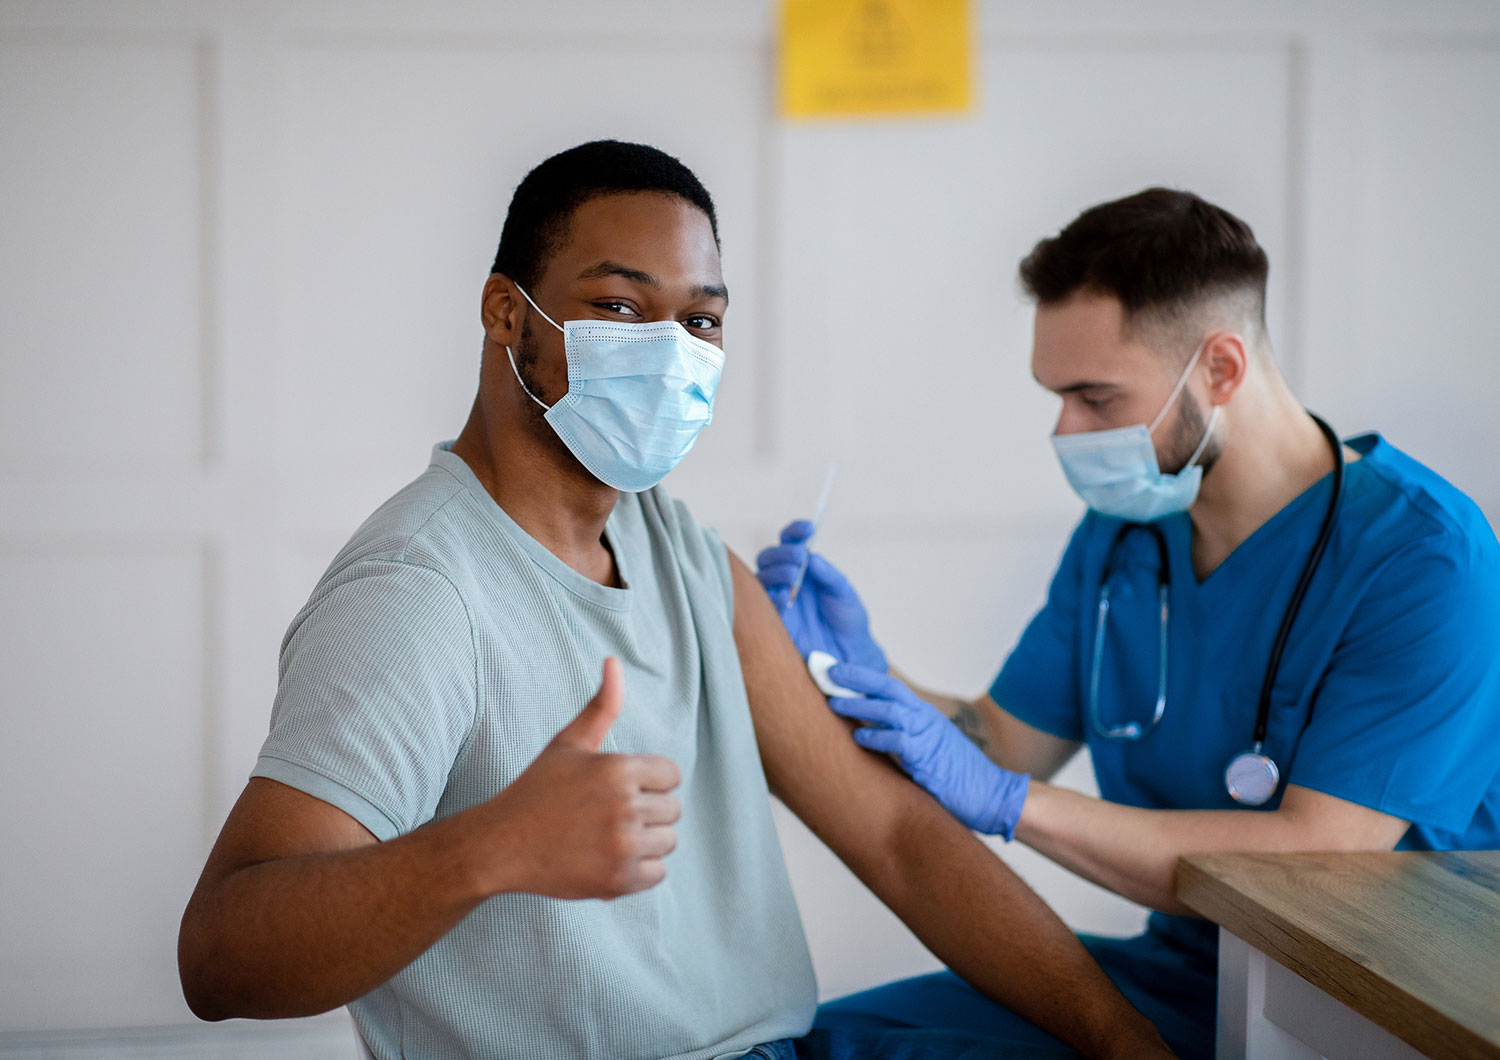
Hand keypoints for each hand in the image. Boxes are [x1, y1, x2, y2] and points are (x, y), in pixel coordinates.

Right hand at [485, 658, 681, 899]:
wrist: (501, 845)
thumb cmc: (537, 790)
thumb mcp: (568, 744)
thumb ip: (601, 706)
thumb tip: (614, 660)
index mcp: (618, 769)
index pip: (671, 774)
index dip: (648, 781)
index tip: (619, 790)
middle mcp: (624, 806)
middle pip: (673, 809)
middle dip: (647, 811)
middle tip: (608, 816)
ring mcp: (622, 846)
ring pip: (668, 841)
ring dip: (645, 842)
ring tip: (608, 837)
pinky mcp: (619, 881)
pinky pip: (657, 873)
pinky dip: (638, 871)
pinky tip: (608, 859)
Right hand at [755, 519, 886, 671]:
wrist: (850, 653)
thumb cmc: (848, 618)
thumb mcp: (844, 593)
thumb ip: (829, 575)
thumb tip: (812, 557)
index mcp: (804, 567)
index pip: (791, 542)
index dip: (795, 532)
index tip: (809, 528)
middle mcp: (787, 580)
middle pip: (769, 557)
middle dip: (782, 553)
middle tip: (799, 557)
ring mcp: (778, 599)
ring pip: (762, 577)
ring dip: (776, 571)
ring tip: (793, 575)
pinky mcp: (774, 621)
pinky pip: (762, 605)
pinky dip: (771, 597)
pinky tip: (784, 597)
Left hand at [827, 662, 1028, 839]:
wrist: (991, 795)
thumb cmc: (954, 776)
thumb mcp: (926, 748)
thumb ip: (900, 736)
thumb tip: (864, 731)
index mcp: (923, 715)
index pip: (888, 686)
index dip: (861, 676)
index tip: (835, 669)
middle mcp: (925, 720)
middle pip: (887, 689)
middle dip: (856, 679)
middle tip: (828, 673)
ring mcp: (928, 737)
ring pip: (890, 711)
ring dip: (860, 706)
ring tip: (833, 703)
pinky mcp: (928, 759)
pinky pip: (899, 742)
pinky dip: (877, 738)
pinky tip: (859, 738)